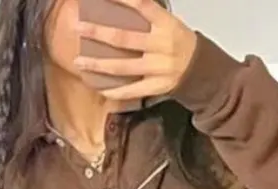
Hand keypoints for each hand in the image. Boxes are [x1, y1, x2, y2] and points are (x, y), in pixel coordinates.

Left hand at [74, 0, 196, 99]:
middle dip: (98, 32)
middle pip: (124, 38)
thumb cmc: (176, 41)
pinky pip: (131, 90)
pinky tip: (98, 87)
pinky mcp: (157, 87)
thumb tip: (116, 5)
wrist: (199, 67)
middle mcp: (161, 45)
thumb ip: (145, 15)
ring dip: (98, 65)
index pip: (142, 5)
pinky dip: (113, 91)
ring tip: (79, 61)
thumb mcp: (166, 21)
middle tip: (78, 27)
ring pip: (123, 67)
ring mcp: (159, 68)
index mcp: (165, 24)